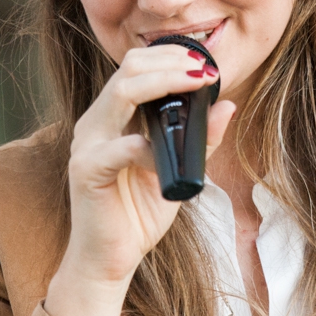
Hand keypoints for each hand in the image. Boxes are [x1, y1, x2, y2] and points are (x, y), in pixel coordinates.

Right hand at [44, 44, 235, 315]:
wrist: (109, 260)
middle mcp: (96, 122)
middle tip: (205, 70)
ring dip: (164, 83)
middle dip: (171, 61)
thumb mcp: (178, 169)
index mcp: (113, 116)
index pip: (136, 66)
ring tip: (196, 84)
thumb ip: (198, 138)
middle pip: (128, 69)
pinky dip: (144, 146)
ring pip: (121, 93)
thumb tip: (227, 105)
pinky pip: (116, 148)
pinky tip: (163, 152)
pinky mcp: (87, 171)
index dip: (170, 56)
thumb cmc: (138, 213)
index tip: (205, 62)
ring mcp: (88, 144)